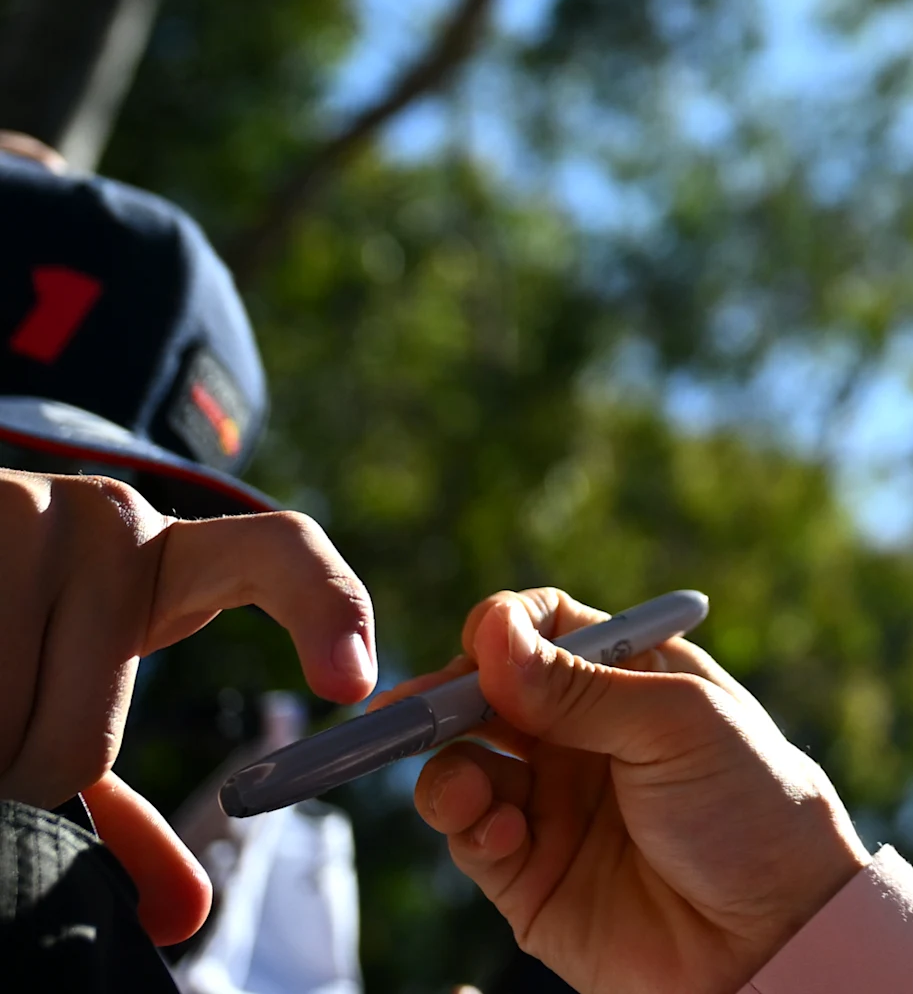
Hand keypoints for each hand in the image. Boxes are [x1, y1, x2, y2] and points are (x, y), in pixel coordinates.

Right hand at [0, 468, 376, 942]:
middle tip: (12, 739)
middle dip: (29, 774)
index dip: (329, 611)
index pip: (282, 554)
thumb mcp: (86, 702)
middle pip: (79, 740)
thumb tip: (183, 917)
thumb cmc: (27, 642)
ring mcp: (28, 518)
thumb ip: (132, 807)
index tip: (354, 686)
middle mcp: (111, 521)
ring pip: (4, 730)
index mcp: (173, 555)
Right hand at [413, 589, 868, 993]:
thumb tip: (492, 635)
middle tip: (406, 712)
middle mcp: (587, 736)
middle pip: (485, 695)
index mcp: (635, 680)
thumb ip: (581, 688)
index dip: (505, 629)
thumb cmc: (752, 810)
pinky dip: (468, 827)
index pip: (548, 629)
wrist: (772, 935)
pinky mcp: (530, 874)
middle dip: (443, 698)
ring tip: (470, 792)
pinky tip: (506, 837)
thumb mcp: (679, 726)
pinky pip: (469, 835)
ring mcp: (555, 804)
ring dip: (447, 769)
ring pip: (461, 765)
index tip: (483, 642)